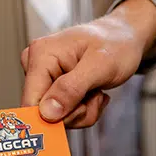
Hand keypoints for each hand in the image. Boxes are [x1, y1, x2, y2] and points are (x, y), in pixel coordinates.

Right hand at [21, 0, 155, 127]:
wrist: (125, 38)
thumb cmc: (116, 44)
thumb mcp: (100, 66)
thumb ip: (71, 88)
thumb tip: (46, 113)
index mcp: (41, 55)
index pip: (30, 102)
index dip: (52, 117)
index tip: (80, 112)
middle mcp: (36, 65)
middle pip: (44, 113)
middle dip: (75, 112)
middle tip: (95, 95)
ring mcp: (44, 77)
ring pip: (56, 117)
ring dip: (82, 111)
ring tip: (96, 90)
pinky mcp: (52, 87)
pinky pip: (63, 114)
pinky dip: (83, 110)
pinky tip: (93, 93)